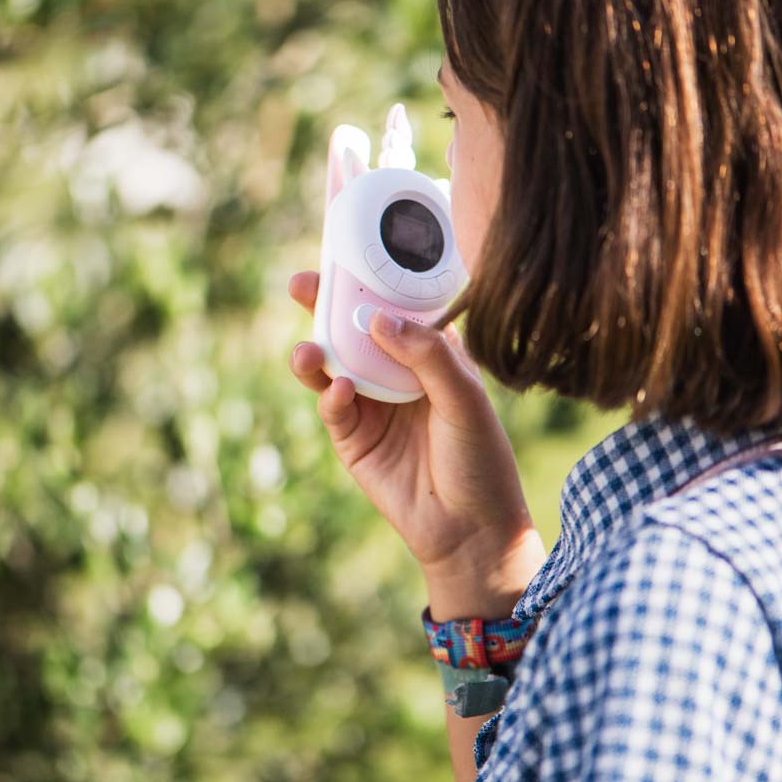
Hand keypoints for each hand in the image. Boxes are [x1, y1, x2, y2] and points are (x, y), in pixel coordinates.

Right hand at [287, 272, 544, 616]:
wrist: (470, 529)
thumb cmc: (480, 459)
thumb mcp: (465, 398)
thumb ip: (428, 355)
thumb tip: (379, 318)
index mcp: (432, 353)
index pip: (397, 306)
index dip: (373, 279)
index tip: (347, 251)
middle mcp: (398, 373)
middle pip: (355, 328)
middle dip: (327, 304)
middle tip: (302, 284)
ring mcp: (372, 404)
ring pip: (334, 364)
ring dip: (316, 351)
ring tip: (308, 349)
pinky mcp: (352, 438)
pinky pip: (334, 406)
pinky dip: (332, 396)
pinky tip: (342, 392)